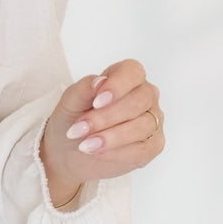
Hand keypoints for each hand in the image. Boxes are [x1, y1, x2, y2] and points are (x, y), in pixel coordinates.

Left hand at [39, 57, 164, 203]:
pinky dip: (118, 152)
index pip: (133, 71)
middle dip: (107, 117)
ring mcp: (152, 120)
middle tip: (81, 128)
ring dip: (111, 137)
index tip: (96, 102)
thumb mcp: (71, 101)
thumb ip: (85, 88)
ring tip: (85, 144)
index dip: (117, 86)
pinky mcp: (153, 145)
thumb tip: (99, 82)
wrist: (69, 150)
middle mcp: (145, 96)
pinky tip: (98, 152)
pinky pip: (143, 149)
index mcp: (126, 77)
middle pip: (138, 100)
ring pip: (143, 126)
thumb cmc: (74, 119)